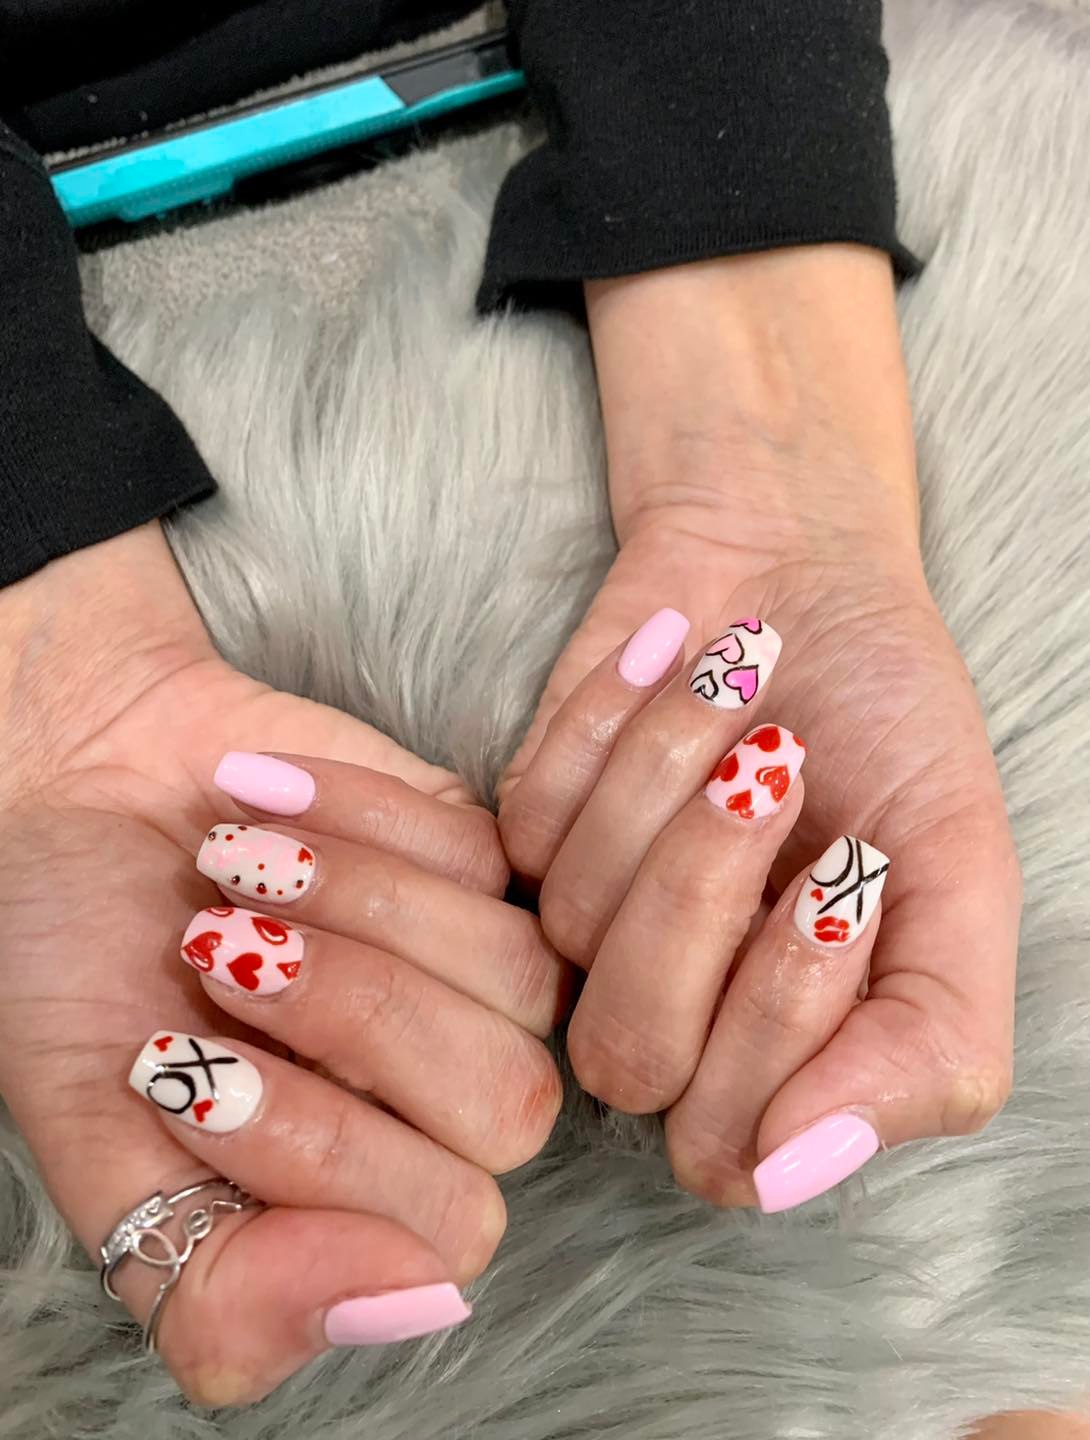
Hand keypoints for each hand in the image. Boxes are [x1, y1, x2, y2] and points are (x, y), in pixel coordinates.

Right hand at [0, 524, 564, 1401]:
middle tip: (209, 948)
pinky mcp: (472, 851)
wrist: (60, 795)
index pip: (448, 1225)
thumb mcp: (101, 1146)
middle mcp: (440, 1091)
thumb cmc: (76, 968)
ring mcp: (472, 969)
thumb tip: (403, 1306)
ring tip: (226, 864)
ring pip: (516, 976)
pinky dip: (355, 821)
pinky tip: (259, 803)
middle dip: (353, 1017)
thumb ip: (215, 1285)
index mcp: (364, 1190)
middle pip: (508, 1104)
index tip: (168, 1060)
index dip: (321, 1150)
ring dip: (353, 910)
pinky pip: (477, 856)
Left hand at [500, 247, 1019, 1208]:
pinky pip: (535, 820)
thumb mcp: (961, 877)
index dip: (785, 1015)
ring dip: (672, 778)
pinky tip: (675, 663)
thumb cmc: (891, 721)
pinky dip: (617, 722)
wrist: (803, 574)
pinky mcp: (523, 827)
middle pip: (630, 1057)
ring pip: (577, 929)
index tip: (856, 869)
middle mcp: (674, 1009)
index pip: (731, 1142)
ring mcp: (587, 924)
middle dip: (709, 892)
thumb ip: (930, 1046)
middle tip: (782, 765)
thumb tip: (794, 1172)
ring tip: (743, 687)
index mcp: (783, 1051)